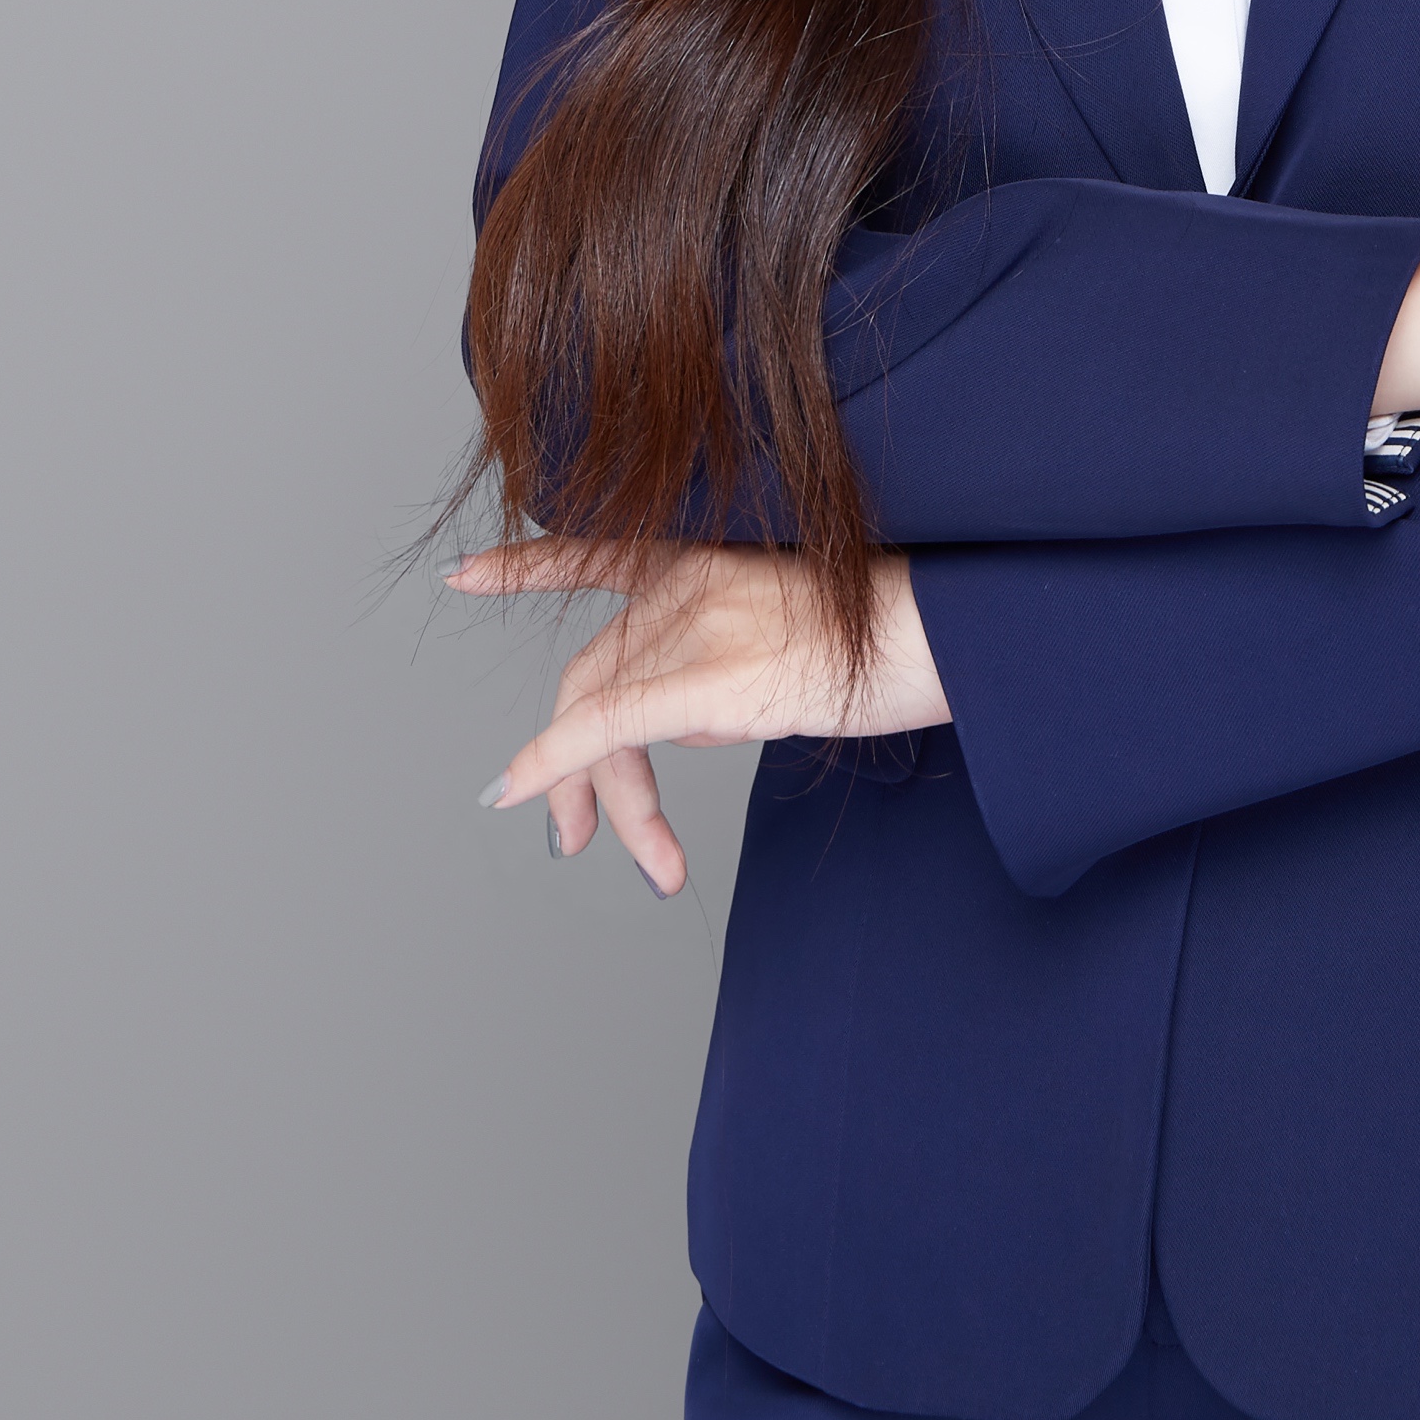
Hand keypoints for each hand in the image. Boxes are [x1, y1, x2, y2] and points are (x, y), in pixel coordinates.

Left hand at [455, 542, 949, 897]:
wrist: (954, 631)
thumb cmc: (902, 639)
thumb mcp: (797, 638)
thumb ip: (729, 661)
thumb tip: (685, 726)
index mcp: (711, 557)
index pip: (597, 555)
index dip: (526, 567)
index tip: (464, 575)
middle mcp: (691, 581)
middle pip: (594, 676)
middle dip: (574, 766)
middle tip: (575, 837)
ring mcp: (700, 627)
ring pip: (604, 718)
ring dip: (610, 804)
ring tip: (652, 865)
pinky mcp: (713, 679)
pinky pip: (608, 727)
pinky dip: (556, 762)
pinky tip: (525, 794)